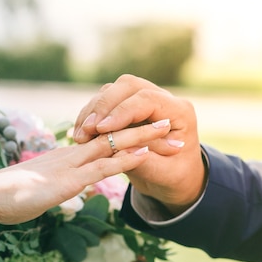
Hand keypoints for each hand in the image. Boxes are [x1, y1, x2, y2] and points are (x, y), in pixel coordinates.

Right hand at [0, 119, 170, 225]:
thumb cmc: (7, 196)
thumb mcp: (39, 189)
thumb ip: (52, 185)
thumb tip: (58, 188)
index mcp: (67, 155)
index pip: (104, 139)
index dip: (129, 133)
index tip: (152, 132)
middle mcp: (72, 153)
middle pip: (114, 134)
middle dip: (143, 127)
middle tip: (170, 122)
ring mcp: (70, 164)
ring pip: (113, 144)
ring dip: (142, 136)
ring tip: (167, 127)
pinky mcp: (68, 179)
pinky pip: (102, 165)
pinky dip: (126, 158)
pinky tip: (145, 152)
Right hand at [73, 74, 205, 214]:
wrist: (175, 175)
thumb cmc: (174, 175)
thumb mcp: (164, 173)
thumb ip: (144, 160)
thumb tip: (119, 150)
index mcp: (180, 112)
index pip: (147, 99)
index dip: (122, 111)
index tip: (102, 129)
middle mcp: (163, 99)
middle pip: (128, 85)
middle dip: (104, 105)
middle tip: (88, 129)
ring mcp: (145, 98)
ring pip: (114, 90)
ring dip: (94, 110)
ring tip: (81, 135)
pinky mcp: (129, 104)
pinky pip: (106, 100)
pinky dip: (91, 114)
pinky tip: (81, 132)